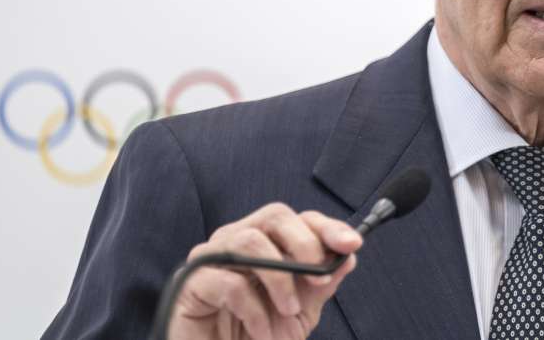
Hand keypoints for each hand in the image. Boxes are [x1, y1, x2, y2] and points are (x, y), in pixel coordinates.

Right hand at [169, 203, 362, 339]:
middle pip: (273, 216)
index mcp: (263, 244)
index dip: (327, 227)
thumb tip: (347, 256)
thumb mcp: (299, 313)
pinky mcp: (191, 284)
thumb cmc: (255, 337)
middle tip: (319, 279)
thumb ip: (320, 284)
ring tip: (288, 310)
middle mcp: (236, 242)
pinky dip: (253, 308)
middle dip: (304, 243)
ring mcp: (210, 259)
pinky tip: (261, 330)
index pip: (297, 219)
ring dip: (279, 277)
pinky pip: (227, 281)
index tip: (352, 244)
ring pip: (249, 241)